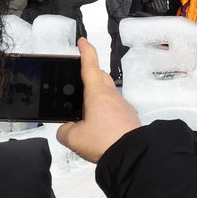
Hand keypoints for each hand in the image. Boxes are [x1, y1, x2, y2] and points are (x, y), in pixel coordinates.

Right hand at [57, 37, 142, 162]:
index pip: (90, 66)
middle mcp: (112, 96)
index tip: (83, 42)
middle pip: (101, 77)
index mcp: (97, 93)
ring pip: (108, 94)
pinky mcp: (129, 119)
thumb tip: (67, 129)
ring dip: (97, 97)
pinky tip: (98, 125)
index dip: (86, 52)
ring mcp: (123, 107)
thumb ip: (65, 130)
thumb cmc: (104, 142)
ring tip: (85, 109)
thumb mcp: (73, 138)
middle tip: (79, 78)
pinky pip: (114, 109)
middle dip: (91, 74)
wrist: (132, 155)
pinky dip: (105, 111)